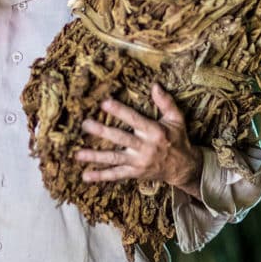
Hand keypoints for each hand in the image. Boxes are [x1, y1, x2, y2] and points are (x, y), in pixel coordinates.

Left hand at [77, 83, 201, 195]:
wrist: (183, 167)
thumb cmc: (178, 139)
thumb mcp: (177, 119)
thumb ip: (166, 102)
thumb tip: (155, 85)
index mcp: (155, 132)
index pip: (134, 120)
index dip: (119, 111)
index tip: (104, 103)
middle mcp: (145, 148)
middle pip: (120, 138)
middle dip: (102, 131)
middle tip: (85, 124)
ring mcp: (138, 162)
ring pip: (114, 158)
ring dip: (95, 156)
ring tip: (78, 153)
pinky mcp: (134, 173)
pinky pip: (116, 175)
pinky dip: (101, 176)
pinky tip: (86, 175)